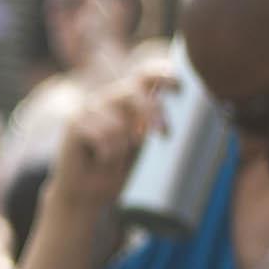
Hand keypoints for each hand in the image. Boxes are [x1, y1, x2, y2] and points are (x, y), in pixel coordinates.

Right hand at [49, 66, 172, 208]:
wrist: (88, 194)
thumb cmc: (118, 169)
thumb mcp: (144, 145)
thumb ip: (155, 123)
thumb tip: (192, 106)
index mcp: (129, 98)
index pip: (147, 74)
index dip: (165, 75)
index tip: (180, 90)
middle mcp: (109, 97)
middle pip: (134, 89)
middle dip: (152, 110)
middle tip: (163, 133)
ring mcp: (90, 108)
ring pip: (119, 120)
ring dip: (123, 147)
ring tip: (115, 160)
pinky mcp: (75, 123)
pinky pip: (103, 135)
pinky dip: (109, 153)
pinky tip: (103, 161)